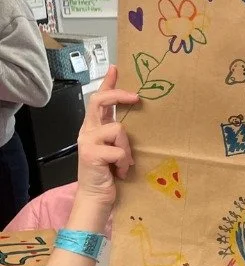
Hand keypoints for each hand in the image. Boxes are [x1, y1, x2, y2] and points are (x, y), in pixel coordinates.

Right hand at [75, 66, 138, 220]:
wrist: (96, 197)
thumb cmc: (108, 174)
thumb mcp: (115, 149)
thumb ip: (119, 135)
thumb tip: (136, 121)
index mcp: (94, 128)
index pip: (98, 99)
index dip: (107, 83)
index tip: (117, 68)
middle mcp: (88, 130)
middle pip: (99, 101)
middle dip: (118, 95)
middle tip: (137, 97)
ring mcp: (87, 141)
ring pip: (118, 129)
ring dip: (127, 148)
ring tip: (124, 164)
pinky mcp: (91, 154)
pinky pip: (119, 151)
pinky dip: (125, 163)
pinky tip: (120, 173)